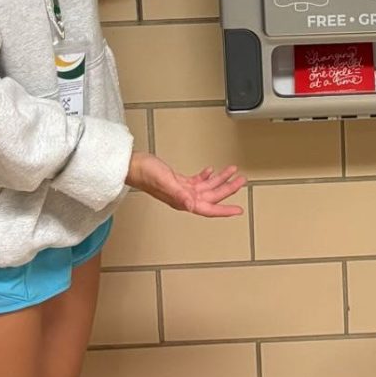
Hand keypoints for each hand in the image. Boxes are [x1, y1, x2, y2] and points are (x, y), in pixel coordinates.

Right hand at [126, 151, 245, 217]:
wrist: (133, 165)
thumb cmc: (145, 174)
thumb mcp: (165, 182)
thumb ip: (179, 194)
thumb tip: (192, 205)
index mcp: (183, 200)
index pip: (209, 209)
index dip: (225, 211)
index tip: (238, 211)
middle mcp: (184, 197)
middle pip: (212, 196)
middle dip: (228, 188)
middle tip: (241, 180)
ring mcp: (181, 190)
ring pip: (207, 187)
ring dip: (220, 180)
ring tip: (232, 171)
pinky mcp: (178, 181)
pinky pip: (197, 181)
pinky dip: (206, 176)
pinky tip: (211, 171)